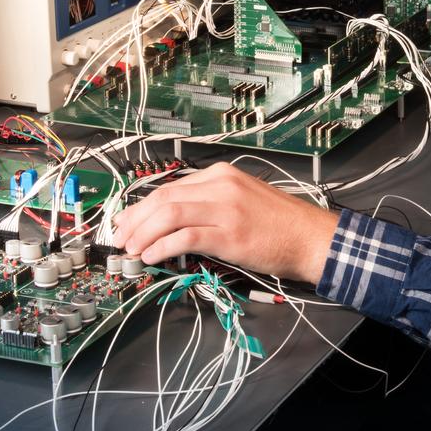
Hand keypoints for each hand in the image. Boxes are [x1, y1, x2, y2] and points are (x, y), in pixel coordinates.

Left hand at [113, 163, 339, 282]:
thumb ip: (210, 202)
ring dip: (143, 233)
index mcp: (221, 175)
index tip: (127, 221)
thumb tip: (172, 220)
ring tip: (132, 249)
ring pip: (169, 213)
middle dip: (135, 219)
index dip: (142, 206)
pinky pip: (185, 236)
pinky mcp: (230, 234)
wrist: (310, 237)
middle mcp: (221, 186)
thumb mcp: (242, 199)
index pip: (170, 187)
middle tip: (120, 237)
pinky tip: (152, 256)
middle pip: (164, 197)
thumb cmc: (279, 224)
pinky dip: (162, 246)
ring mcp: (226, 209)